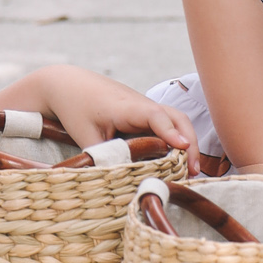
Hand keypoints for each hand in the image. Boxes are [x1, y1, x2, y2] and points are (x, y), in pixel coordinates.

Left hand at [40, 66, 196, 156]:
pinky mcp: (143, 113)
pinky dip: (176, 139)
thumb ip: (106, 157)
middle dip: (191, 142)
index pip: (155, 116)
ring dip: (187, 141)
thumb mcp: (85, 136)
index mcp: (125, 107)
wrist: (68, 83)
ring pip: (175, 120)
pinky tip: (176, 160)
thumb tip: (125, 179)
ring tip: (191, 170)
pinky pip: (166, 124)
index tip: (183, 148)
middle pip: (176, 117)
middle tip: (194, 170)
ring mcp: (144, 107)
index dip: (170, 132)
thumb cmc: (75, 107)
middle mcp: (141, 104)